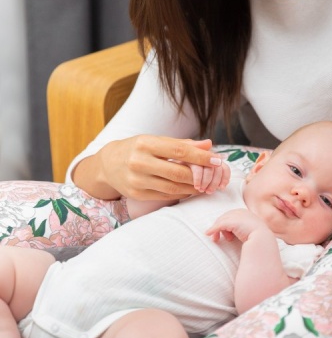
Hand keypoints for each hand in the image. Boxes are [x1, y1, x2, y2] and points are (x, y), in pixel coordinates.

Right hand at [95, 136, 223, 200]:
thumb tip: (208, 145)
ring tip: (206, 183)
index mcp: (146, 144)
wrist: (108, 164)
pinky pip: (166, 196)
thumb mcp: (156, 141)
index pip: (179, 151)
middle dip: (200, 175)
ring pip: (173, 187)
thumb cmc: (137, 149)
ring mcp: (137, 180)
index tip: (217, 160)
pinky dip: (181, 193)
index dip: (201, 157)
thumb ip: (182, 144)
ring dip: (194, 186)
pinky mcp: (137, 194)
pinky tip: (190, 189)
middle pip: (178, 172)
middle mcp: (139, 162)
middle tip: (215, 175)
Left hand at [206, 209, 268, 243]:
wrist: (262, 240)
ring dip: (215, 230)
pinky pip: (219, 225)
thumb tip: (236, 233)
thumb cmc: (258, 238)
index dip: (225, 225)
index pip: (231, 217)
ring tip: (215, 239)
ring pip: (221, 221)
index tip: (224, 235)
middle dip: (218, 227)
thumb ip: (243, 229)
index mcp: (246, 213)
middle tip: (216, 238)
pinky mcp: (232, 222)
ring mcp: (237, 216)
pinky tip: (208, 234)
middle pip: (225, 218)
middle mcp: (241, 212)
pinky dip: (213, 229)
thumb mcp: (249, 231)